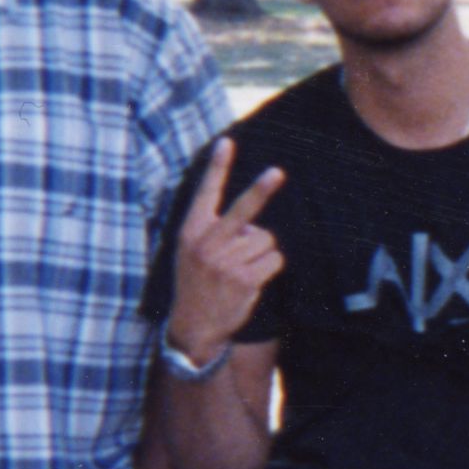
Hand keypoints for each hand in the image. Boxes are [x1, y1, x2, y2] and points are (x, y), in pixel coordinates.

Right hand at [169, 137, 286, 364]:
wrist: (193, 325)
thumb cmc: (197, 283)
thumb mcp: (191, 253)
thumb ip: (214, 232)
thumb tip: (253, 223)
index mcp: (192, 231)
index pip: (206, 193)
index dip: (217, 167)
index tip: (226, 142)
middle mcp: (208, 243)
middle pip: (243, 210)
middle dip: (261, 190)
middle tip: (277, 172)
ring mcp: (226, 261)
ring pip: (266, 240)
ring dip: (263, 252)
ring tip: (243, 268)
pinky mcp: (244, 279)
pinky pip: (274, 260)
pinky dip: (270, 268)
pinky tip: (252, 280)